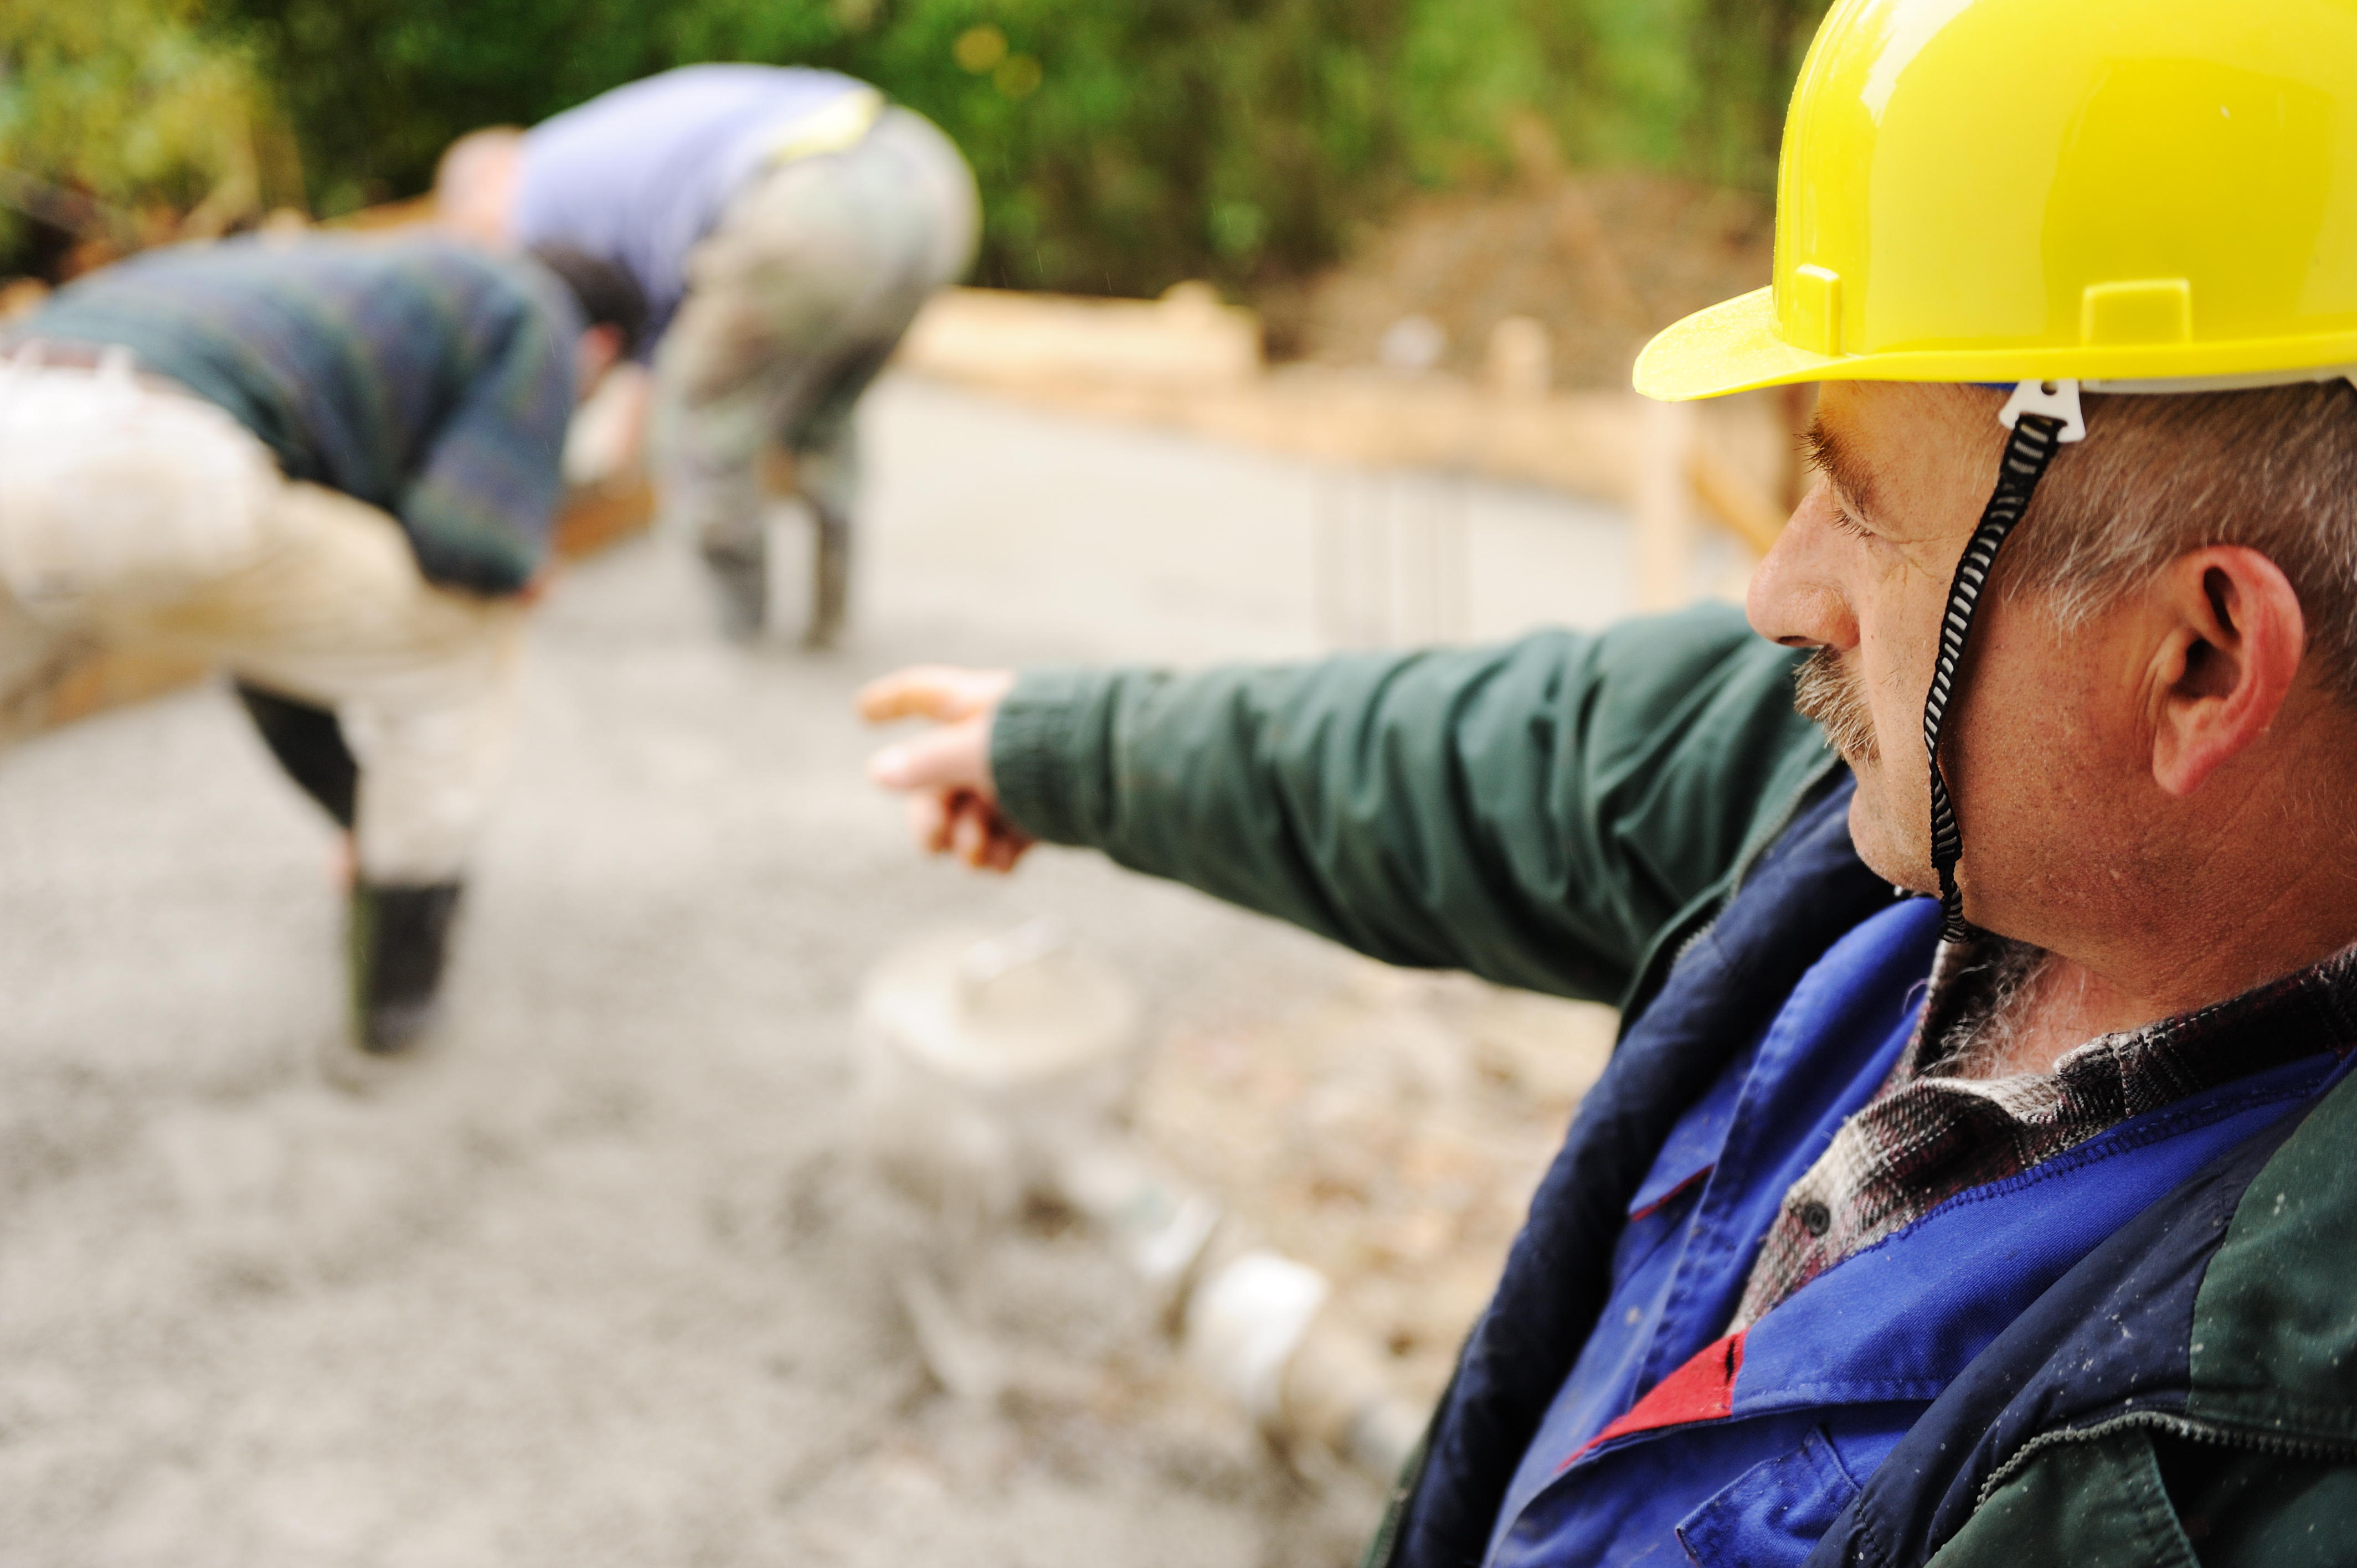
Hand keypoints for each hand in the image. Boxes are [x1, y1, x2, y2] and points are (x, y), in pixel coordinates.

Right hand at [858, 665, 1034, 871]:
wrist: (1116, 772)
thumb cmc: (1042, 747)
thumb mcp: (973, 751)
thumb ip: (925, 763)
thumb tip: (877, 772)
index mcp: (977, 707)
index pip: (923, 695)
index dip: (890, 701)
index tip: (862, 711)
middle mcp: (997, 740)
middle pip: (940, 779)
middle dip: (931, 817)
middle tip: (933, 845)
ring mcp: (1023, 777)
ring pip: (974, 815)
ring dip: (968, 842)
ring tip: (981, 856)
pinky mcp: (1050, 810)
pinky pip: (1010, 835)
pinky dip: (1002, 854)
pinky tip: (1005, 867)